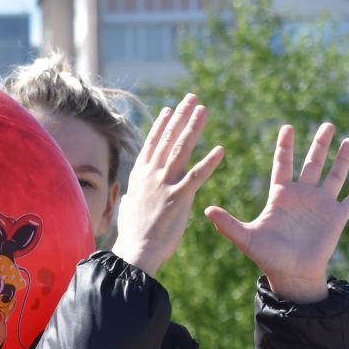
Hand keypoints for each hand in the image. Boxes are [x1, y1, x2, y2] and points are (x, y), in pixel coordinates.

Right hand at [109, 93, 226, 276]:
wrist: (136, 250)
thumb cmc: (133, 234)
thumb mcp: (128, 208)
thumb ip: (132, 196)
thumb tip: (128, 196)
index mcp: (139, 175)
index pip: (152, 143)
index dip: (162, 125)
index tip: (170, 109)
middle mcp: (151, 174)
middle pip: (168, 138)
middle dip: (181, 116)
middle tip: (193, 98)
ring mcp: (164, 184)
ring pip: (181, 149)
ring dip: (194, 127)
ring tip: (204, 110)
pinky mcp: (178, 197)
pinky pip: (197, 175)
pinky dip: (209, 162)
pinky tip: (221, 149)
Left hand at [205, 122, 348, 301]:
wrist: (291, 275)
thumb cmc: (267, 257)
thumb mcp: (246, 238)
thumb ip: (227, 223)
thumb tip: (206, 209)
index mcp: (281, 196)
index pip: (283, 164)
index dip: (285, 146)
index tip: (288, 127)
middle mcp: (303, 196)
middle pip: (313, 163)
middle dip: (320, 144)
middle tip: (327, 124)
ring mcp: (321, 205)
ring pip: (334, 175)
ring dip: (343, 159)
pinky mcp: (336, 218)